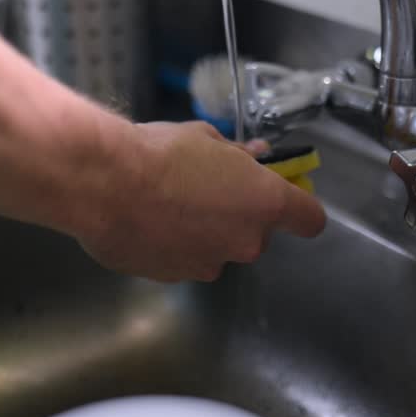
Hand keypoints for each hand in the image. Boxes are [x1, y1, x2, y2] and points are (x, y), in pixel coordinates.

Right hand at [73, 121, 325, 281]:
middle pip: (257, 234)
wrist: (105, 185)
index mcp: (264, 203)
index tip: (285, 194)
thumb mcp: (204, 138)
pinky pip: (184, 259)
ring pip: (218, 248)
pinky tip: (147, 221)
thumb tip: (254, 156)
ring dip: (203, 231)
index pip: (310, 219)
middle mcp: (245, 242)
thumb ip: (236, 155)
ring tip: (167, 204)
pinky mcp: (174, 278)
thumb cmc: (161, 153)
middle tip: (206, 187)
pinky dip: (173, 244)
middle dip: (238, 214)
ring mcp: (209, 265)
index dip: (300, 207)